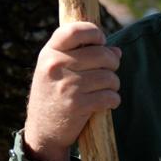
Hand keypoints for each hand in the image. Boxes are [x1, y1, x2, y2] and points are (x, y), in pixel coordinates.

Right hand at [23, 22, 121, 160]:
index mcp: (50, 53)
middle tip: (107, 72)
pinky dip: (113, 100)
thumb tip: (117, 52)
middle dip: (112, 63)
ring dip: (113, 84)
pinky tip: (105, 102)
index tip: (100, 42)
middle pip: (103, 54)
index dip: (94, 33)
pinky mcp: (77, 105)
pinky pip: (110, 96)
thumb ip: (85, 54)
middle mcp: (56, 66)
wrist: (43, 130)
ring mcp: (67, 85)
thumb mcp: (60, 68)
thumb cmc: (55, 93)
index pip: (76, 30)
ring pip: (110, 76)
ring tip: (104, 89)